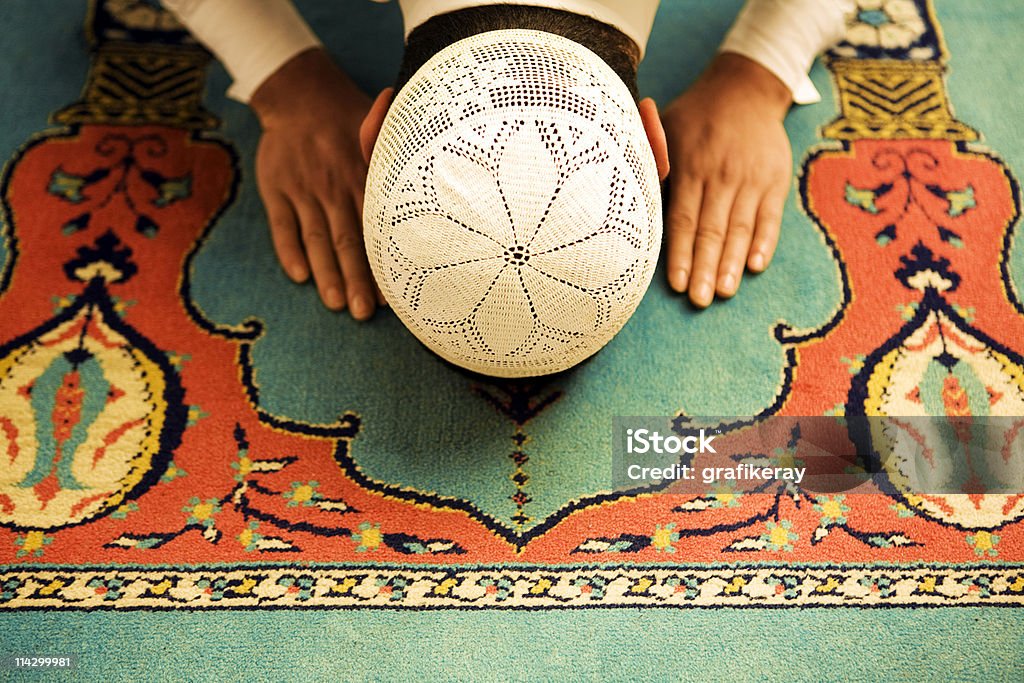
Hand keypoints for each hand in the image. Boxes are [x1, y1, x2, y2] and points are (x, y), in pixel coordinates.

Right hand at [250, 48, 381, 318]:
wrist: (299, 94)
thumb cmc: (348, 119)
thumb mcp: (376, 129)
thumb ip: (396, 160)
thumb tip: (435, 177)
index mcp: (361, 175)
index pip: (376, 227)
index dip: (383, 260)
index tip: (394, 292)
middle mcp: (333, 185)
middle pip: (346, 239)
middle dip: (356, 279)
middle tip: (365, 313)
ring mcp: (302, 188)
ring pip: (316, 237)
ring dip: (326, 273)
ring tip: (336, 304)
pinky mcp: (276, 188)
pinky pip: (282, 225)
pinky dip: (289, 251)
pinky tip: (300, 276)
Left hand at [661, 52, 792, 307]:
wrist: (745, 89)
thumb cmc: (694, 117)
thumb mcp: (665, 127)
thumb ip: (652, 163)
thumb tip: (633, 196)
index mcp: (691, 165)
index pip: (683, 219)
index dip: (681, 253)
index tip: (677, 283)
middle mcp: (722, 174)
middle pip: (712, 230)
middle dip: (705, 268)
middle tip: (700, 301)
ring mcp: (752, 178)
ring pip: (741, 228)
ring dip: (732, 263)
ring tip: (724, 292)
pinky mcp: (775, 180)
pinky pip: (770, 217)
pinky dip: (764, 243)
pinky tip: (755, 266)